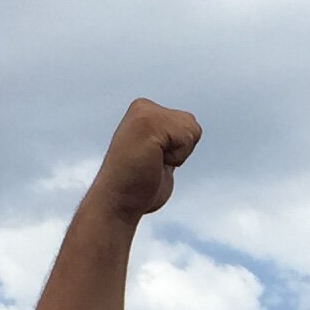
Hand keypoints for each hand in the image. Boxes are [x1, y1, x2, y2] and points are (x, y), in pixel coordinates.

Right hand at [86, 98, 200, 224]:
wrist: (117, 203)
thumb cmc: (138, 187)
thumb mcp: (160, 157)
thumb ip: (171, 140)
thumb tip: (191, 130)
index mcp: (145, 111)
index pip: (189, 125)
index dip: (180, 151)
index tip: (154, 161)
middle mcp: (143, 107)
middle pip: (192, 124)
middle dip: (181, 151)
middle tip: (153, 163)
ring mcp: (145, 111)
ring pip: (192, 129)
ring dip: (178, 155)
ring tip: (152, 162)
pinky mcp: (149, 122)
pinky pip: (187, 137)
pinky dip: (177, 157)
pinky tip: (153, 162)